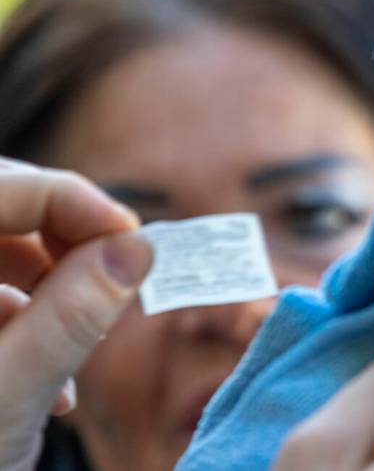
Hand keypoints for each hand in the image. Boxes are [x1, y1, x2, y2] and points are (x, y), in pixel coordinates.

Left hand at [0, 157, 152, 470]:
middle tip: (117, 272)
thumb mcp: (7, 397)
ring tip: (81, 342)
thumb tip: (136, 248)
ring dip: (55, 284)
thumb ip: (70, 317)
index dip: (69, 201)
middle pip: (1, 205)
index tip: (133, 237)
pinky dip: (33, 317)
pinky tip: (53, 379)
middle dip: (65, 237)